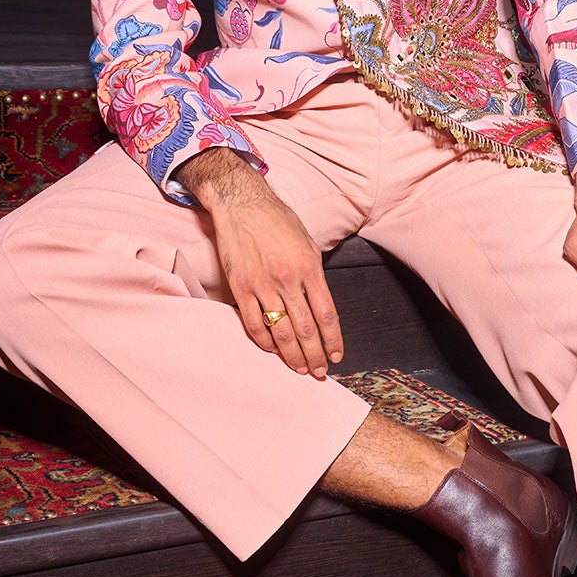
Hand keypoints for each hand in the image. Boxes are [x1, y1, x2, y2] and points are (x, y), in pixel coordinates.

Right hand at [175, 148, 342, 376]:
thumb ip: (314, 276)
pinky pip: (252, 324)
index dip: (333, 340)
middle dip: (314, 355)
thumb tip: (321, 306)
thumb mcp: (308, 243)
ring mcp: (262, 285)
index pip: (327, 314)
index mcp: (309, 267)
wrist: (242, 203)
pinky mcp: (240, 287)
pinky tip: (272, 351)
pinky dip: (264, 342)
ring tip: (299, 369)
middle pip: (305, 329)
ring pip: (280, 332)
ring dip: (291, 356)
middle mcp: (287, 279)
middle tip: (319, 372)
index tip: (336, 356)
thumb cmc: (278, 221)